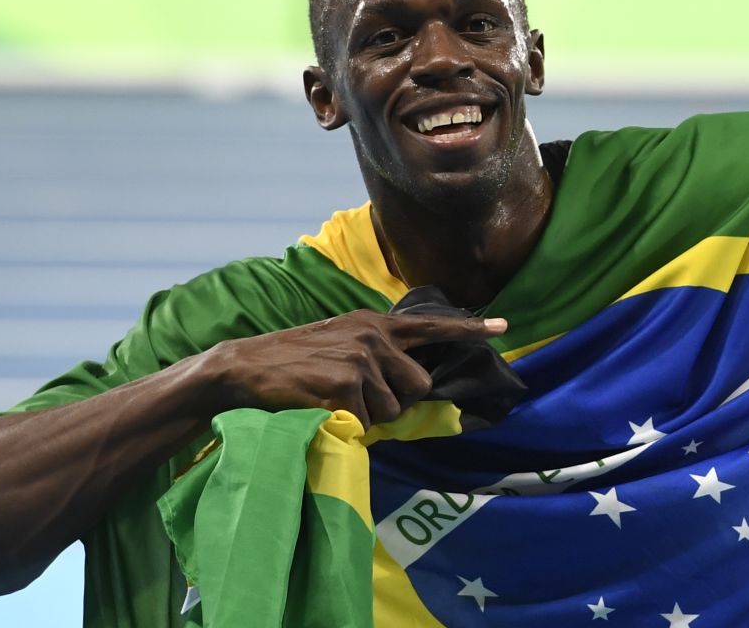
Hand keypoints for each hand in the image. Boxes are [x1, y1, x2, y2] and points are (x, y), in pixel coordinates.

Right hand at [193, 310, 507, 426]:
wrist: (245, 368)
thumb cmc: (292, 362)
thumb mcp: (339, 342)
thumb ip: (376, 353)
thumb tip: (412, 385)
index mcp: (374, 323)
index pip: (430, 325)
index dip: (469, 329)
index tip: (503, 326)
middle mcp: (374, 335)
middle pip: (418, 386)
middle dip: (395, 402)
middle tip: (358, 398)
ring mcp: (362, 358)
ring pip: (392, 410)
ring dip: (368, 416)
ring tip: (333, 401)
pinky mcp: (347, 382)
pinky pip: (367, 422)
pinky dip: (347, 425)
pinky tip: (322, 408)